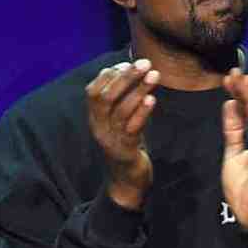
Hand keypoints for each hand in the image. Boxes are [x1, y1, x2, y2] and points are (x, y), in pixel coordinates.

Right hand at [86, 60, 159, 209]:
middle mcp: (99, 128)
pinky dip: (142, 112)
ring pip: (120, 109)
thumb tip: (131, 73)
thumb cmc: (127, 148)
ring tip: (154, 75)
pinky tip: (152, 99)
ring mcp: (111, 140)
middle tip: (145, 63)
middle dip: (126, 77)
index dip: (109, 75)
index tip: (127, 63)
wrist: (126, 184)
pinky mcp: (125, 151)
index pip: (93, 91)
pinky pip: (132, 128)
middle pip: (106, 96)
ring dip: (138, 89)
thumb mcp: (122, 123)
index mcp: (95, 119)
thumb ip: (122, 102)